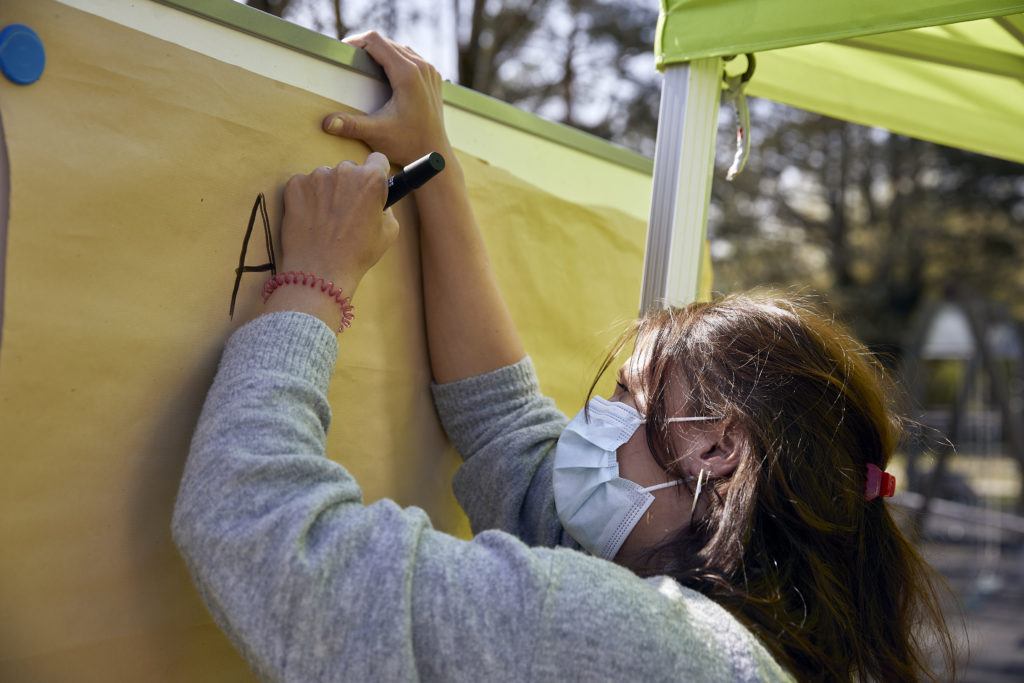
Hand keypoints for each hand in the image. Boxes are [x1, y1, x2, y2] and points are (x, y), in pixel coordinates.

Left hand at [278, 152, 399, 298]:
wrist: (320, 271)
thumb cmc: (357, 254)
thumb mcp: (389, 232)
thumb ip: (386, 208)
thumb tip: (378, 202)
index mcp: (371, 179)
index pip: (377, 160)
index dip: (376, 173)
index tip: (370, 186)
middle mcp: (344, 171)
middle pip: (350, 169)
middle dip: (349, 185)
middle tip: (346, 211)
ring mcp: (317, 177)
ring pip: (326, 177)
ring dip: (327, 191)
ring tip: (326, 220)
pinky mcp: (295, 186)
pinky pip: (304, 185)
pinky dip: (307, 197)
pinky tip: (311, 219)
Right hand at [322, 31, 450, 165]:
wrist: (434, 155)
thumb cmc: (408, 144)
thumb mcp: (377, 134)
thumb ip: (351, 125)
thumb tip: (327, 123)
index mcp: (407, 73)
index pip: (376, 41)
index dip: (356, 42)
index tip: (343, 52)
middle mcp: (421, 67)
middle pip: (387, 42)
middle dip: (366, 47)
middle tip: (349, 59)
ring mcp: (429, 71)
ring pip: (399, 48)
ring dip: (381, 52)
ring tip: (364, 63)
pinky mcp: (432, 78)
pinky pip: (411, 58)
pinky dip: (395, 59)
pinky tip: (385, 71)